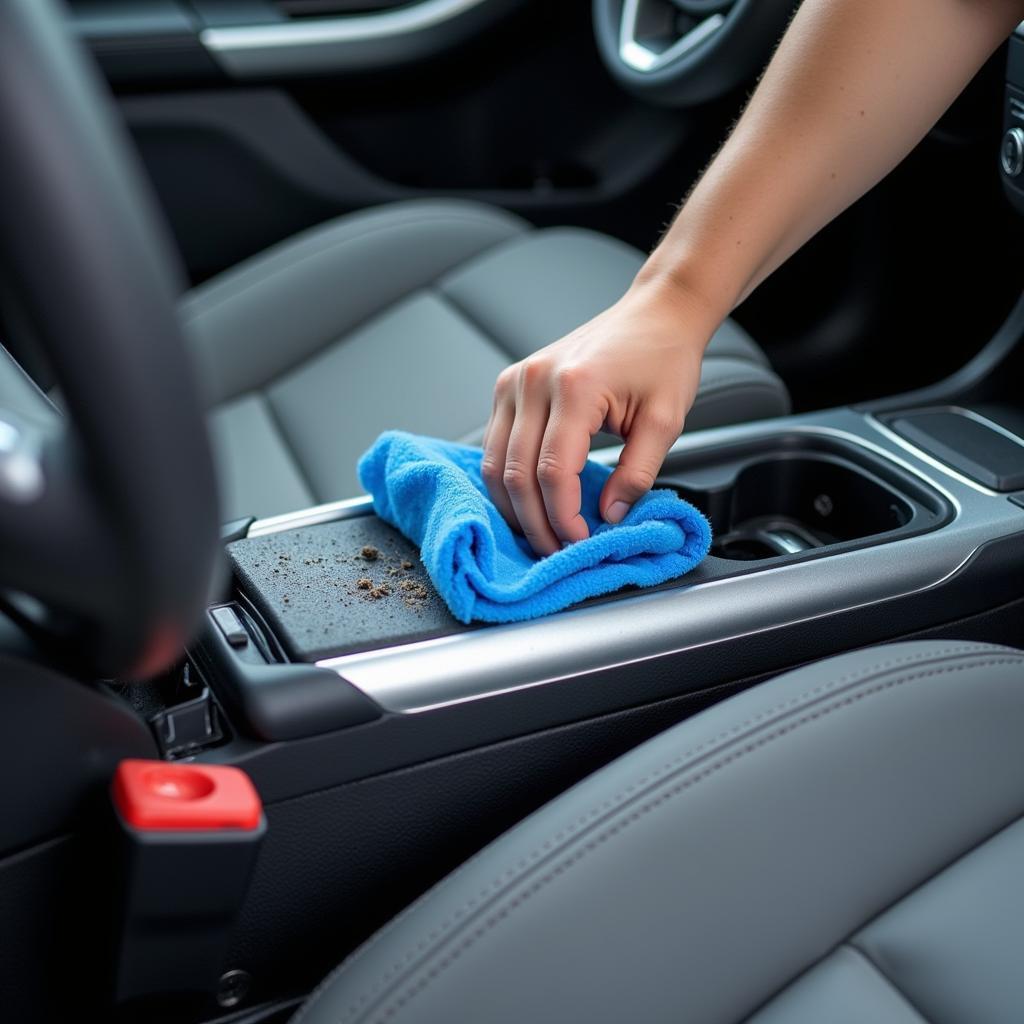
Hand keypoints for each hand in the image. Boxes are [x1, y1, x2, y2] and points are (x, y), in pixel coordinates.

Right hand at [481, 276, 715, 555]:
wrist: (655, 313)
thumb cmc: (662, 357)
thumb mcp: (665, 421)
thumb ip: (637, 474)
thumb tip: (609, 516)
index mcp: (574, 386)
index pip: (552, 471)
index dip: (563, 516)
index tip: (581, 541)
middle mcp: (534, 381)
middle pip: (515, 473)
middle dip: (535, 521)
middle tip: (557, 550)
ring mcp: (515, 381)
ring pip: (495, 463)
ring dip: (514, 506)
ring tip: (541, 532)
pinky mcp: (508, 385)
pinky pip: (495, 445)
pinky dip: (507, 479)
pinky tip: (528, 500)